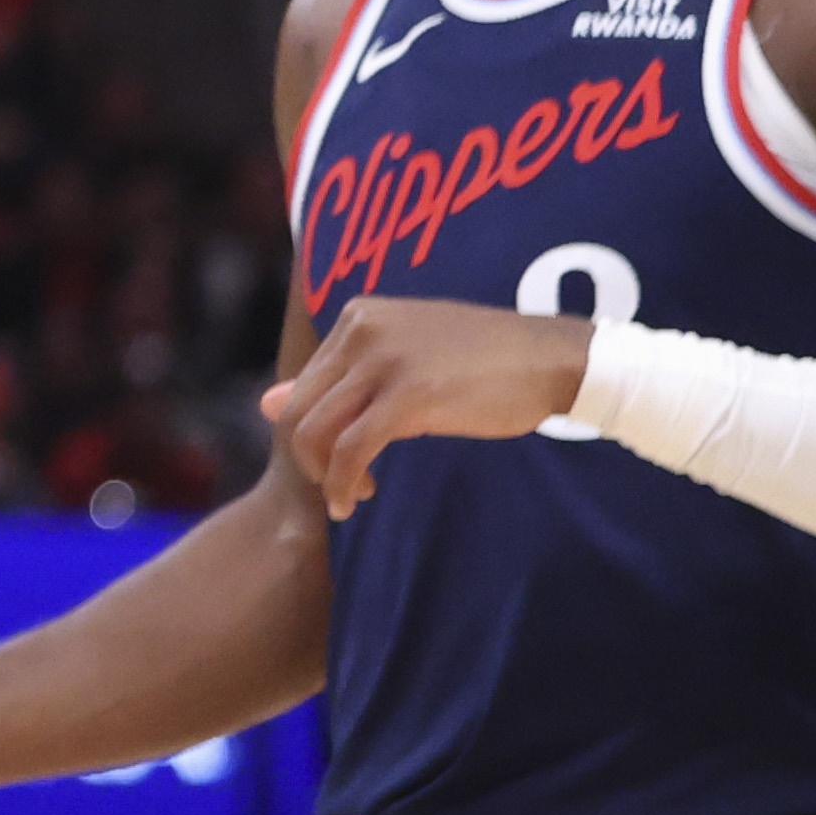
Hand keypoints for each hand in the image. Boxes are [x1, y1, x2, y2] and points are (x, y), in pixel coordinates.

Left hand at [258, 292, 594, 521]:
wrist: (551, 358)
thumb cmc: (482, 362)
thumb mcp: (401, 360)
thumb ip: (337, 380)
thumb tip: (265, 403)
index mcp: (357, 316)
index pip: (303, 385)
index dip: (310, 432)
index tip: (337, 459)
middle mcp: (362, 330)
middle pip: (299, 410)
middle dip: (309, 459)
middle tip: (339, 486)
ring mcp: (384, 360)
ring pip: (316, 432)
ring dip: (325, 476)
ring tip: (351, 496)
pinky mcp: (408, 395)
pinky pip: (351, 450)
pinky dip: (343, 482)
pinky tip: (356, 498)